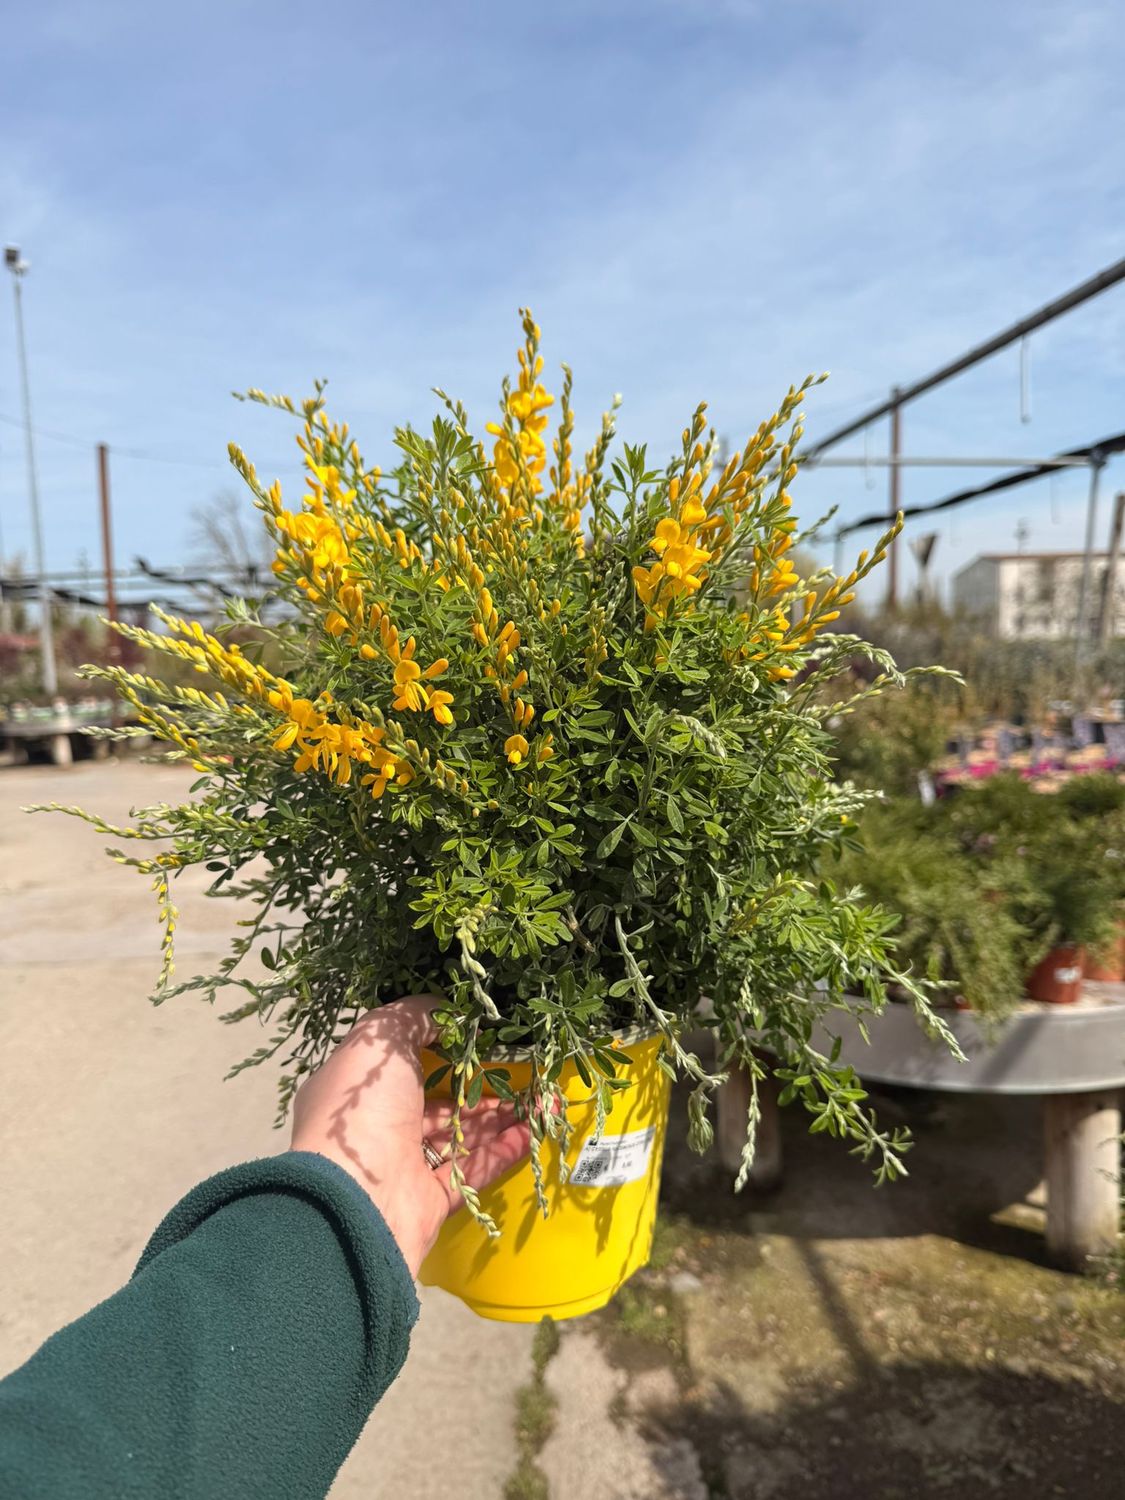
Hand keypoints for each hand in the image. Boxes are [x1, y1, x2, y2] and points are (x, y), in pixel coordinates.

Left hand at [289, 995, 529, 1275]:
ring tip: (541, 1100)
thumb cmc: (362, 1109)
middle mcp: (377, 1129)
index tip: (477, 1041)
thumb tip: (448, 1012)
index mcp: (355, 1094)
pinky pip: (472, 1171)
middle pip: (437, 1104)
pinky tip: (533, 1131)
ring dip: (500, 1118)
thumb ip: (415, 1016)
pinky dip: (502, 1151)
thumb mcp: (380, 1040)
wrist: (356, 1199)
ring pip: (459, 1138)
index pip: (399, 1067)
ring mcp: (403, 1168)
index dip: (438, 1052)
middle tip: (522, 1073)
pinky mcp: (429, 1203)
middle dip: (480, 1088)